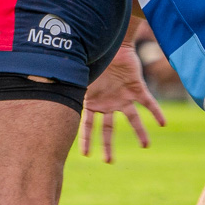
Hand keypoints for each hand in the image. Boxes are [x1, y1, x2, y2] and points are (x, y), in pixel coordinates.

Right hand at [79, 40, 165, 162]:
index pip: (88, 126)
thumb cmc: (90, 58)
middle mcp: (108, 103)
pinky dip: (156, 112)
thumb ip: (67, 85)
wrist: (107, 42)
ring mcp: (123, 97)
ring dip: (140, 132)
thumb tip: (42, 86)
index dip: (86, 140)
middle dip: (108, 146)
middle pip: (108, 129)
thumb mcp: (77, 75)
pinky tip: (163, 123)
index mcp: (92, 102)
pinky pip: (149, 102)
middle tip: (109, 161)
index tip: (86, 155)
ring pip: (133, 119)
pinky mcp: (137, 88)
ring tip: (146, 145)